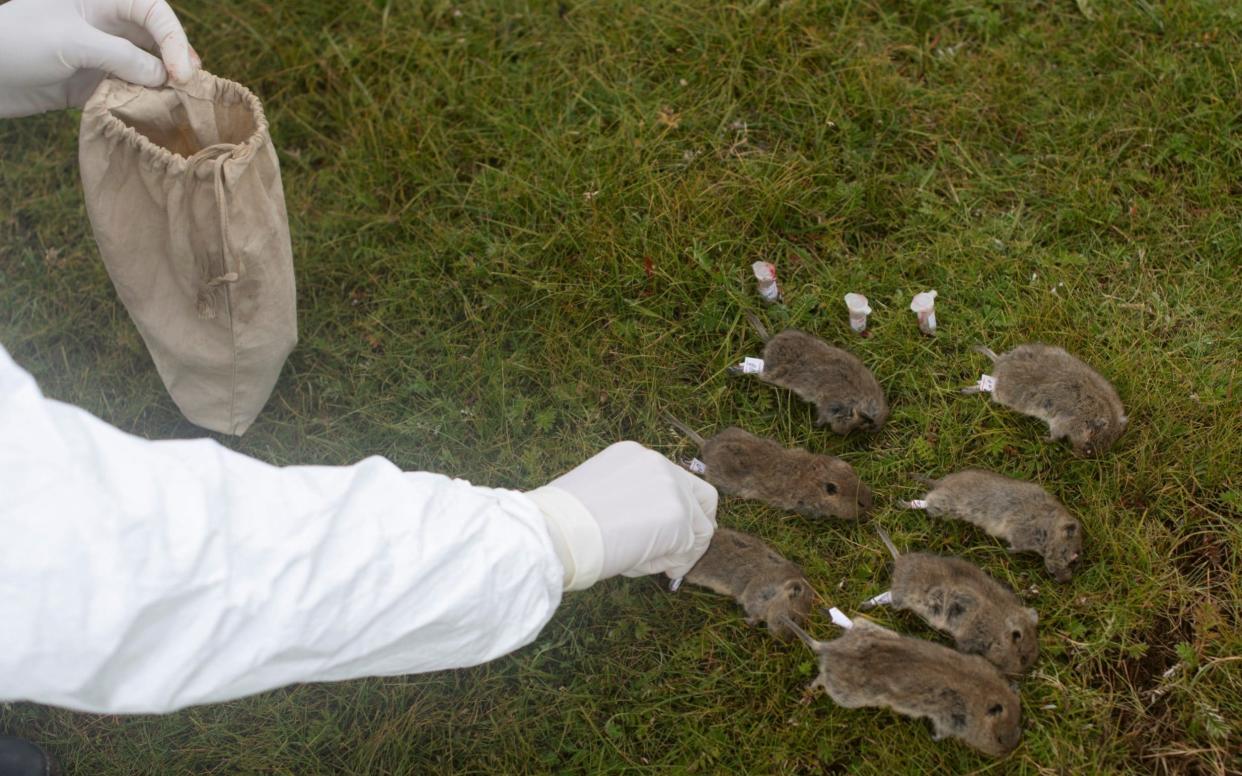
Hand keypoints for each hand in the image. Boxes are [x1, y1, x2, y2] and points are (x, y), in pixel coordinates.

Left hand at [0, 0, 199, 118]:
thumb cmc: (17, 43)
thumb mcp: (72, 43)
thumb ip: (122, 57)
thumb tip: (163, 77)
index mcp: (100, 0)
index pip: (153, 11)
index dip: (174, 39)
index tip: (180, 72)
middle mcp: (105, 25)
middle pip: (157, 39)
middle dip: (177, 61)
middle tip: (191, 88)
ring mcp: (100, 55)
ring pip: (147, 67)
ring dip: (163, 85)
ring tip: (179, 104)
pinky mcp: (92, 84)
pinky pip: (128, 91)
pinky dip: (142, 103)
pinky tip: (154, 114)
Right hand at [528, 442, 716, 589]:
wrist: (555, 532)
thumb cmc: (565, 524)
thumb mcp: (602, 496)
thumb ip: (633, 502)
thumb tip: (654, 531)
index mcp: (636, 455)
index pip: (676, 481)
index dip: (679, 510)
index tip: (669, 534)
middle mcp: (659, 464)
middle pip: (703, 498)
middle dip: (697, 530)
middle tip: (680, 557)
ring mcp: (672, 490)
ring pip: (699, 530)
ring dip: (677, 553)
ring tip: (643, 563)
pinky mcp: (679, 518)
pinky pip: (687, 552)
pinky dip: (668, 565)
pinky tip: (638, 565)